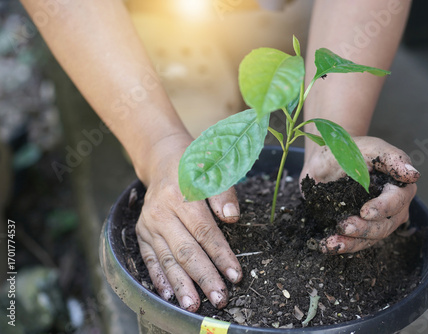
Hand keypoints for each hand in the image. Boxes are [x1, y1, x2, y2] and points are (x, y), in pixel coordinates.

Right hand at [134, 134, 241, 311]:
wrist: (162, 161)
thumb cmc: (194, 167)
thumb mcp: (213, 170)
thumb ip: (223, 194)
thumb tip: (232, 219)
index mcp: (180, 195)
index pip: (204, 231)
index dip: (220, 255)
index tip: (235, 275)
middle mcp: (161, 212)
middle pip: (185, 250)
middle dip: (204, 276)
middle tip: (219, 297)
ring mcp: (149, 225)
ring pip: (167, 259)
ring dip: (181, 284)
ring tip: (193, 304)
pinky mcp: (142, 234)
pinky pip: (150, 259)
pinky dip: (159, 278)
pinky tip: (169, 294)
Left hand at [300, 136, 419, 253]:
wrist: (326, 160)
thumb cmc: (352, 150)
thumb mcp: (371, 147)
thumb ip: (392, 158)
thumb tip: (413, 174)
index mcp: (399, 186)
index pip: (397, 201)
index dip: (383, 208)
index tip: (365, 212)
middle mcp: (392, 208)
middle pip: (385, 225)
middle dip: (365, 229)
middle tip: (344, 226)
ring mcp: (375, 221)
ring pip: (370, 238)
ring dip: (351, 242)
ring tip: (332, 242)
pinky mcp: (358, 229)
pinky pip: (354, 242)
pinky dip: (341, 245)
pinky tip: (326, 245)